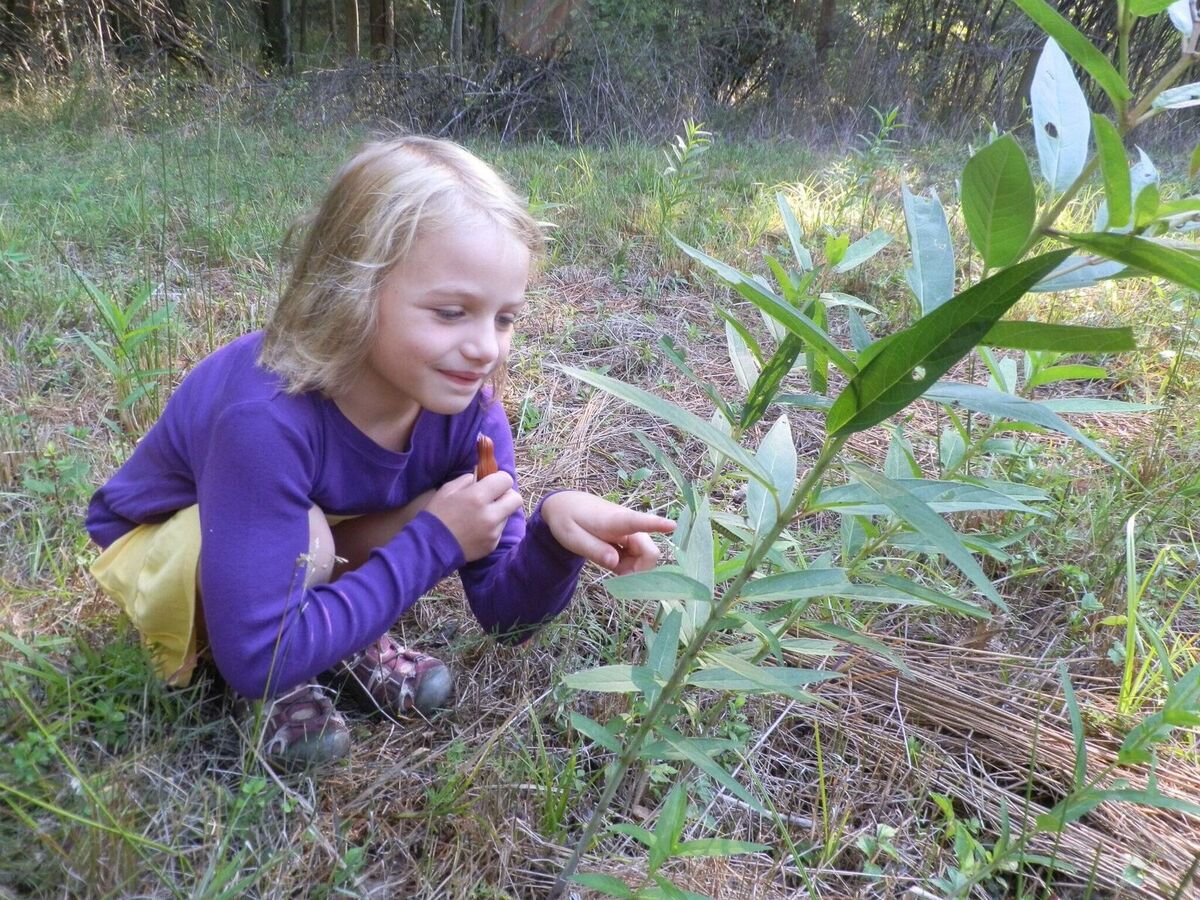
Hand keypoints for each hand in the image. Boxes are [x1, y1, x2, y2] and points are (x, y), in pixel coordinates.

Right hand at [426, 471, 522, 561]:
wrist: (430, 547)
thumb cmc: (437, 515)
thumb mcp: (447, 490)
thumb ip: (467, 480)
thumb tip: (479, 476)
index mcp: (477, 497)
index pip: (506, 480)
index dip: (500, 479)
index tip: (492, 482)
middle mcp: (490, 515)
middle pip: (516, 499)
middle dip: (507, 495)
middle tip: (494, 498)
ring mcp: (493, 532)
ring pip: (508, 515)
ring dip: (499, 512)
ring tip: (481, 515)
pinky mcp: (492, 545)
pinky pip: (500, 530)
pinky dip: (492, 527)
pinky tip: (477, 529)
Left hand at [540, 491, 675, 574]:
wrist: (566, 506)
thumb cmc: (568, 520)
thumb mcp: (572, 538)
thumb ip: (594, 550)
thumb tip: (615, 564)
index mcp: (615, 520)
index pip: (638, 521)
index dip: (656, 524)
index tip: (672, 525)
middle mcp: (629, 526)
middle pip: (649, 552)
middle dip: (639, 569)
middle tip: (615, 573)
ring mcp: (632, 533)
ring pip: (645, 558)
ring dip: (632, 569)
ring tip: (608, 562)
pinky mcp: (630, 540)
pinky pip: (638, 559)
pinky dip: (628, 566)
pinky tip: (612, 560)